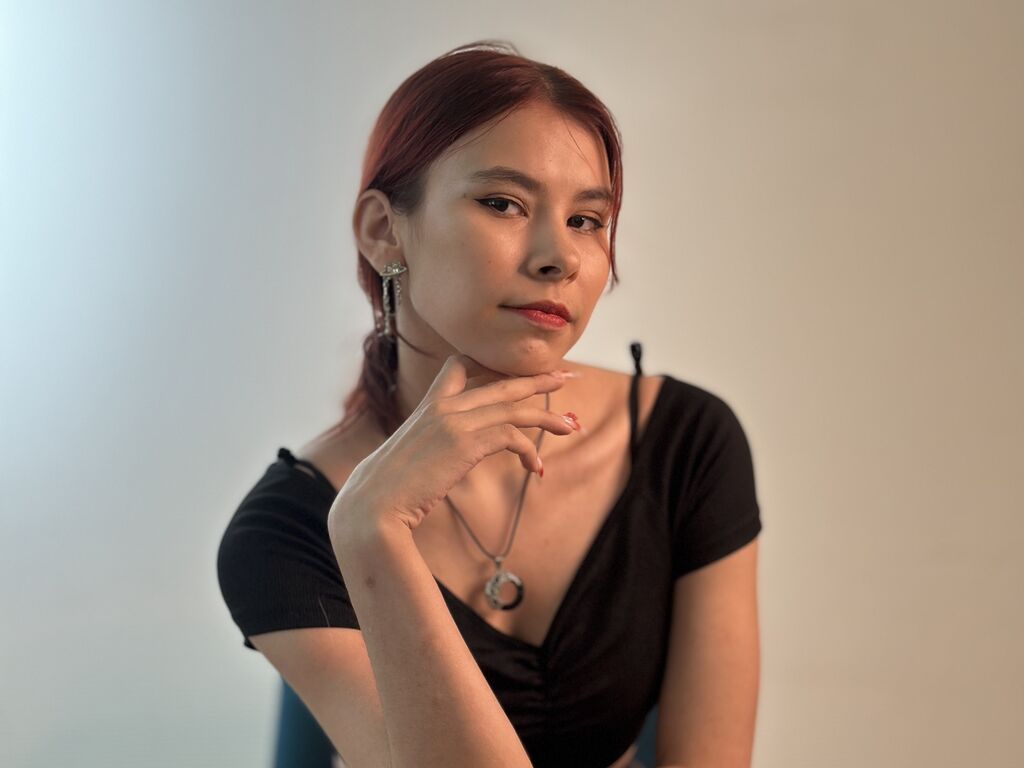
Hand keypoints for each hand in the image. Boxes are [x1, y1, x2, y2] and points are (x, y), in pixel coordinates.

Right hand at [328, 353, 578, 537]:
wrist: (372, 506)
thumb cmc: (384, 491)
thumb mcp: (406, 457)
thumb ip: (427, 446)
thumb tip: (437, 458)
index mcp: (427, 405)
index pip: (460, 365)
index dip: (491, 365)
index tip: (516, 372)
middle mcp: (443, 406)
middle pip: (501, 382)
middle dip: (537, 379)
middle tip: (566, 376)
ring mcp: (454, 421)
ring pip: (514, 407)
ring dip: (548, 417)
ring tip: (571, 426)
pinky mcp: (465, 443)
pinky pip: (512, 436)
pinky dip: (530, 451)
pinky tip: (537, 469)